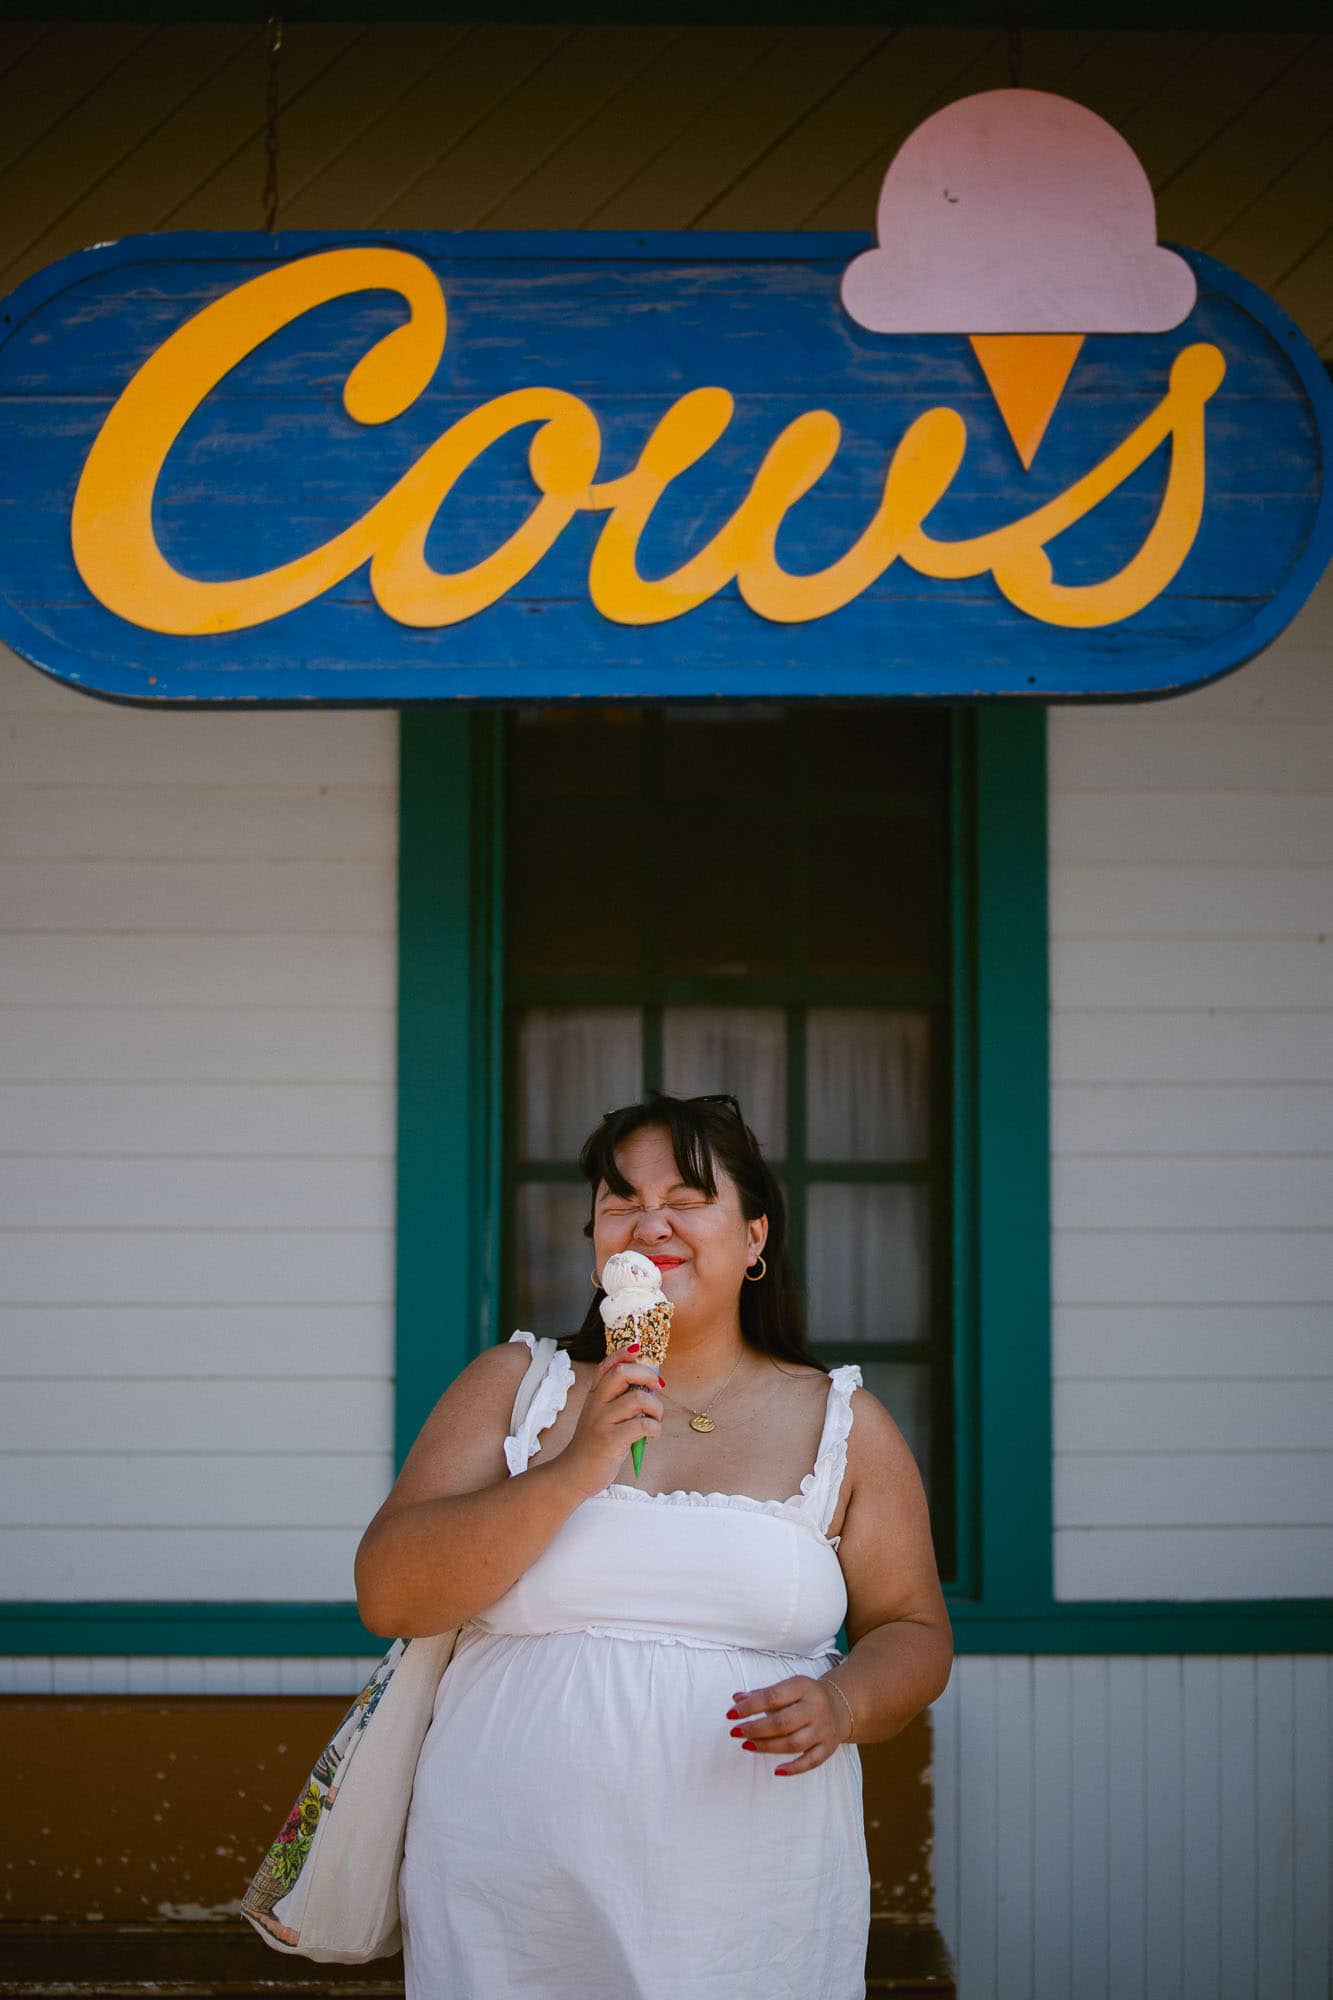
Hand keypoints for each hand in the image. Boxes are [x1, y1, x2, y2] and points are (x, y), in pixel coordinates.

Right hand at [558, 1348, 664, 1500]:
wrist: (573, 1474)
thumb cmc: (593, 1446)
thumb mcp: (599, 1418)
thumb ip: (617, 1402)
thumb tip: (647, 1387)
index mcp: (594, 1397)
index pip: (605, 1366)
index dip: (622, 1354)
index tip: (637, 1350)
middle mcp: (596, 1405)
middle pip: (621, 1374)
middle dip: (646, 1375)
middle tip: (657, 1387)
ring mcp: (602, 1422)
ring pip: (637, 1399)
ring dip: (656, 1407)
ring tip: (657, 1418)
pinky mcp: (610, 1441)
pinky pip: (642, 1426)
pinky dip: (655, 1428)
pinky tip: (653, 1434)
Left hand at [726, 1673, 852, 1776]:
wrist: (841, 1705)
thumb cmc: (805, 1696)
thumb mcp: (787, 1687)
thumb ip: (762, 1694)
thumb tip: (736, 1699)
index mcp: (803, 1687)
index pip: (773, 1697)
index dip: (750, 1706)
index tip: (731, 1714)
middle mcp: (815, 1708)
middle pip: (783, 1722)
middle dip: (756, 1729)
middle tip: (736, 1732)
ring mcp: (823, 1729)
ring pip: (793, 1743)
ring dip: (767, 1746)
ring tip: (747, 1745)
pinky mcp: (828, 1747)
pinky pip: (810, 1761)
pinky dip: (793, 1768)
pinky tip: (776, 1771)